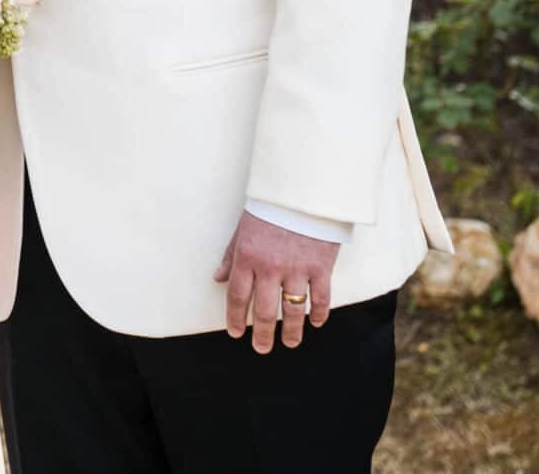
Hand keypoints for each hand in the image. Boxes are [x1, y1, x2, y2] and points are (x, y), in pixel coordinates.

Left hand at [213, 210, 338, 353]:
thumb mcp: (242, 228)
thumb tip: (218, 278)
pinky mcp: (321, 267)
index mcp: (247, 256)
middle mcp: (270, 267)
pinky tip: (315, 323)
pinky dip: (318, 314)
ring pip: (292, 310)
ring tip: (290, 342)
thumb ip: (230, 256)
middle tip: (261, 348)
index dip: (234, 318)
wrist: (303, 190)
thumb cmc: (270, 208)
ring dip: (291, 331)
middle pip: (263, 311)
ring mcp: (296, 268)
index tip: (236, 333)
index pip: (236, 296)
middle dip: (262, 334)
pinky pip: (320, 298)